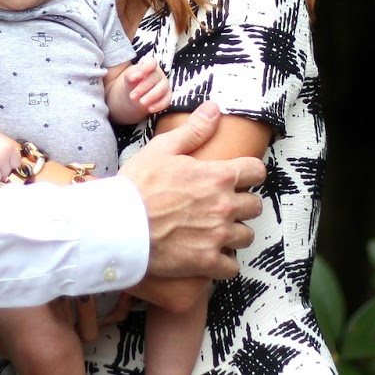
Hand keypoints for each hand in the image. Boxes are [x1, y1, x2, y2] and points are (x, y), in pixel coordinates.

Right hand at [119, 102, 262, 281]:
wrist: (118, 226)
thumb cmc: (138, 186)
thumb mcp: (163, 149)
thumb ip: (193, 130)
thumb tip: (214, 109)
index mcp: (218, 176)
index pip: (256, 171)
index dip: (249, 172)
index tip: (240, 177)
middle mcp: (224, 206)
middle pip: (255, 206)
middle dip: (243, 204)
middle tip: (224, 205)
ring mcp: (218, 236)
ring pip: (246, 236)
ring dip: (235, 233)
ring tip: (217, 231)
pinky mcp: (207, 262)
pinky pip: (232, 266)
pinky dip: (224, 262)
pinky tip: (211, 255)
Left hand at [122, 58, 170, 114]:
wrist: (135, 96)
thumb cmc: (133, 83)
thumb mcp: (128, 78)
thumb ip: (130, 74)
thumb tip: (132, 76)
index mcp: (149, 65)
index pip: (151, 62)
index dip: (145, 68)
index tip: (135, 77)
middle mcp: (159, 73)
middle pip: (154, 78)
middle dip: (143, 87)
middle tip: (132, 96)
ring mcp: (164, 84)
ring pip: (162, 89)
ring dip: (151, 96)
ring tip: (141, 102)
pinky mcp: (167, 96)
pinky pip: (166, 100)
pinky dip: (158, 105)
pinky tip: (150, 109)